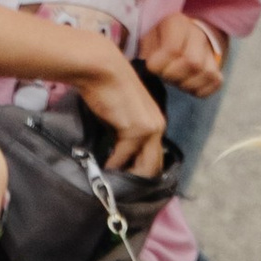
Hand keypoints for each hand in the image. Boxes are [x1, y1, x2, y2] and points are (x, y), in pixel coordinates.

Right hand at [70, 43, 171, 175]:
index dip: (141, 172)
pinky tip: (102, 168)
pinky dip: (111, 165)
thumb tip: (119, 161)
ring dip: (126, 176)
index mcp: (156, 123)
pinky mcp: (136, 130)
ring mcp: (150, 129)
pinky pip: (122, 158)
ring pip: (143, 167)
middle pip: (153, 166)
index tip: (126, 184)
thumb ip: (126, 136)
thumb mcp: (121, 117)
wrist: (102, 69)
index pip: (155, 157)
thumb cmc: (106, 89)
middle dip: (137, 181)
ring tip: (111, 183)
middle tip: (119, 191)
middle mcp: (158, 127)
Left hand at [137, 9, 227, 97]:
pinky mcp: (218, 68)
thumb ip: (143, 50)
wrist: (188, 34)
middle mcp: (199, 35)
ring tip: (176, 79)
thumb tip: (139, 67)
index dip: (158, 65)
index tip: (152, 67)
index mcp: (177, 23)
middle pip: (192, 63)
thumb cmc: (161, 40)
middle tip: (165, 75)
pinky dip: (199, 89)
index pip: (172, 50)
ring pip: (206, 74)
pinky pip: (215, 83)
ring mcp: (212, 52)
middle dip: (173, 75)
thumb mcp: (148, 37)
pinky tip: (188, 84)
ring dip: (186, 84)